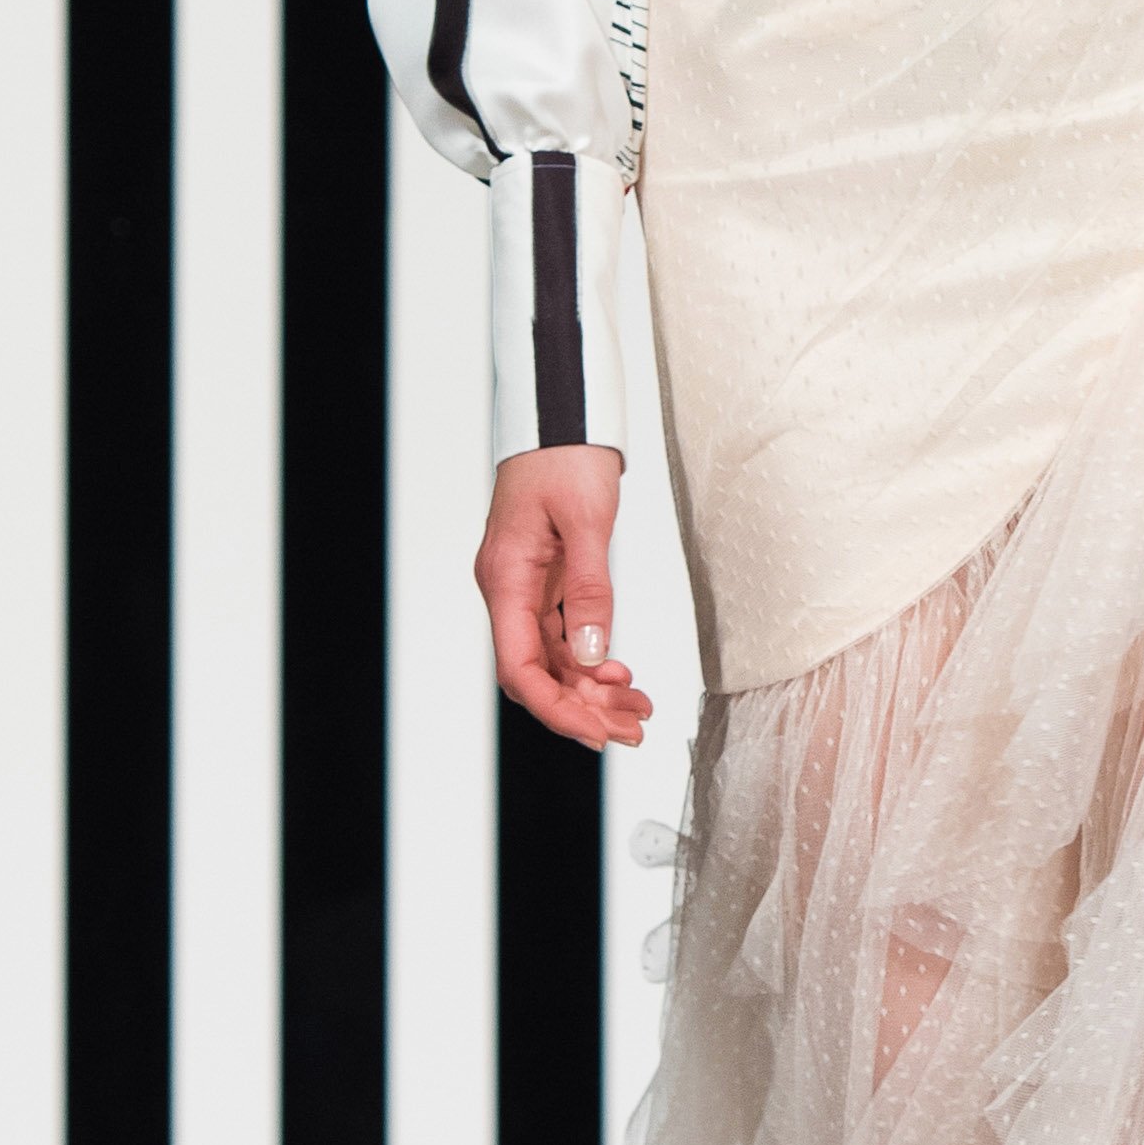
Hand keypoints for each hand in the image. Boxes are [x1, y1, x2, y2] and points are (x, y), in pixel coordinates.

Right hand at [476, 443, 652, 751]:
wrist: (561, 413)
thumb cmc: (566, 455)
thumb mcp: (587, 521)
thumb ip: (589, 591)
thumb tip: (592, 654)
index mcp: (506, 579)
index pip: (521, 668)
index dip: (557, 708)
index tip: (596, 731)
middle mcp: (508, 589)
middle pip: (537, 673)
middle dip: (582, 707)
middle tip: (631, 728)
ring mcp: (525, 586)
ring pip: (553, 659)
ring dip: (592, 689)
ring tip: (637, 708)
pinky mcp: (544, 579)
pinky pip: (563, 635)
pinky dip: (592, 660)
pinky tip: (622, 675)